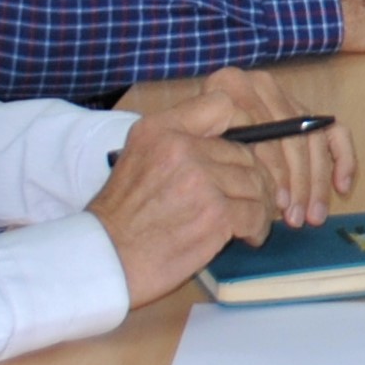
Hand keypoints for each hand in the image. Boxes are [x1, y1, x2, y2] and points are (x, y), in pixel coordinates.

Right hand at [88, 67, 355, 300]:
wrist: (103, 260)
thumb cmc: (122, 217)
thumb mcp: (139, 158)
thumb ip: (180, 142)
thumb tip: (236, 140)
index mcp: (160, 128)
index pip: (223, 104)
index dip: (248, 125)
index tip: (252, 150)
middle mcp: (180, 147)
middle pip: (247, 153)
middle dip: (257, 179)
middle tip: (256, 199)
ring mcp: (199, 180)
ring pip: (256, 184)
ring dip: (261, 206)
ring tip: (251, 220)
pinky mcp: (214, 214)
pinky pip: (255, 214)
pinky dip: (256, 228)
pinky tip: (246, 236)